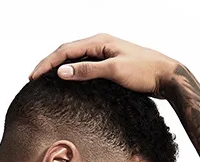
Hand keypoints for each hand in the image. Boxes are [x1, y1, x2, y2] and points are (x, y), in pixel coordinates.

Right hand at [27, 33, 181, 97]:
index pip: (65, 51)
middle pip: (67, 52)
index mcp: (99, 41)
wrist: (166, 77)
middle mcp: (101, 44)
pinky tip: (67, 81)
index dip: (47, 63)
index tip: (33, 77)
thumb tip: (61, 72)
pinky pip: (84, 65)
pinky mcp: (110, 63)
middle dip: (49, 64)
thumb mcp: (114, 71)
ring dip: (59, 67)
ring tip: (44, 79)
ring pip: (75, 58)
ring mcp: (105, 53)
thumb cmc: (144, 72)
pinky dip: (72, 72)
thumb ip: (87, 71)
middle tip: (33, 78)